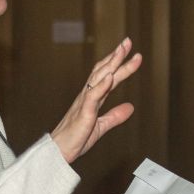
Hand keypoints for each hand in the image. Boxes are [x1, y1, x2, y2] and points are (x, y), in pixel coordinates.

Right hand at [51, 38, 142, 163]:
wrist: (59, 152)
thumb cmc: (75, 139)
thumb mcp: (101, 126)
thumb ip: (115, 116)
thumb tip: (131, 107)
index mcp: (93, 98)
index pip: (108, 76)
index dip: (120, 64)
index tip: (133, 54)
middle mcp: (87, 96)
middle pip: (104, 71)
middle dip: (116, 56)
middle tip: (128, 41)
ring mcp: (84, 103)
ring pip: (98, 78)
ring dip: (111, 64)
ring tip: (122, 51)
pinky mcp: (83, 113)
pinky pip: (92, 97)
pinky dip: (102, 85)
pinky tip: (111, 76)